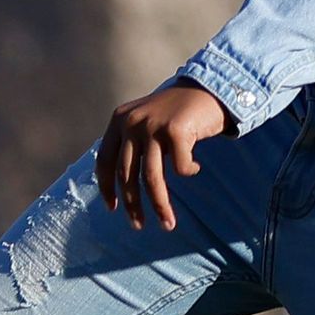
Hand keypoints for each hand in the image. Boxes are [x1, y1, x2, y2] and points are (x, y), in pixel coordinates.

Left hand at [95, 82, 233, 230]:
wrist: (209, 88)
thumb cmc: (178, 114)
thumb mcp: (146, 123)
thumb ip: (132, 145)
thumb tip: (120, 187)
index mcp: (120, 120)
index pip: (105, 161)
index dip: (106, 188)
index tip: (113, 209)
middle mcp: (132, 122)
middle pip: (127, 175)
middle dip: (134, 206)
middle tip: (140, 226)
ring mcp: (154, 125)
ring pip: (152, 178)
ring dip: (161, 205)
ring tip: (168, 223)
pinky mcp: (176, 130)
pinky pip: (180, 168)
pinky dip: (188, 171)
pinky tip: (195, 166)